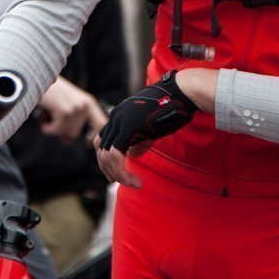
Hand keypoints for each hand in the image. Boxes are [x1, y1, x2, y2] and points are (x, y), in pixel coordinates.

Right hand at [37, 77, 108, 143]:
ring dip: (51, 127)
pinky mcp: (65, 112)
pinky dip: (45, 126)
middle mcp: (85, 105)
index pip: (100, 123)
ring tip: (48, 111)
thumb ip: (73, 118)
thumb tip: (68, 140)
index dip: (94, 137)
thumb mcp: (67, 102)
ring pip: (63, 134)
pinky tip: (44, 112)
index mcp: (88, 102)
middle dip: (59, 130)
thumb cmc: (49, 90)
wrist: (35, 75)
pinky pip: (54, 131)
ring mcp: (76, 108)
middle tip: (51, 117)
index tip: (86, 144)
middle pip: (74, 134)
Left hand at [95, 71, 197, 186]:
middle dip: (107, 168)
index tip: (114, 172)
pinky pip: (116, 156)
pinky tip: (135, 182)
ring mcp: (120, 122)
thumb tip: (132, 156)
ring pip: (106, 155)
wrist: (179, 95)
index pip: (102, 140)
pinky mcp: (128, 129)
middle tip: (117, 182)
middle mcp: (116, 117)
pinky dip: (122, 173)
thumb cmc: (170, 110)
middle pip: (100, 148)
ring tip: (132, 184)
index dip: (105, 158)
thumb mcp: (150, 128)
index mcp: (119, 115)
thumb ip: (138, 141)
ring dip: (116, 174)